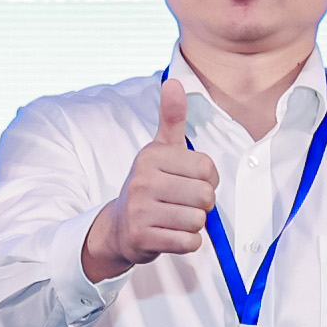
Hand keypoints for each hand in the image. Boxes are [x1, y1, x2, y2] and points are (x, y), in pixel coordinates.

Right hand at [81, 77, 220, 279]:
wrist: (119, 227)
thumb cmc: (148, 185)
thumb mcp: (158, 149)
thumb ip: (171, 118)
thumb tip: (175, 82)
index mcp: (151, 156)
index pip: (207, 168)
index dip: (208, 179)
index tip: (190, 182)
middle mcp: (143, 180)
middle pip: (205, 196)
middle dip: (202, 204)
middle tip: (183, 204)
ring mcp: (141, 210)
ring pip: (198, 220)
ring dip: (194, 224)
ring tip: (175, 219)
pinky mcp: (142, 238)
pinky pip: (189, 243)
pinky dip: (187, 243)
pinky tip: (171, 235)